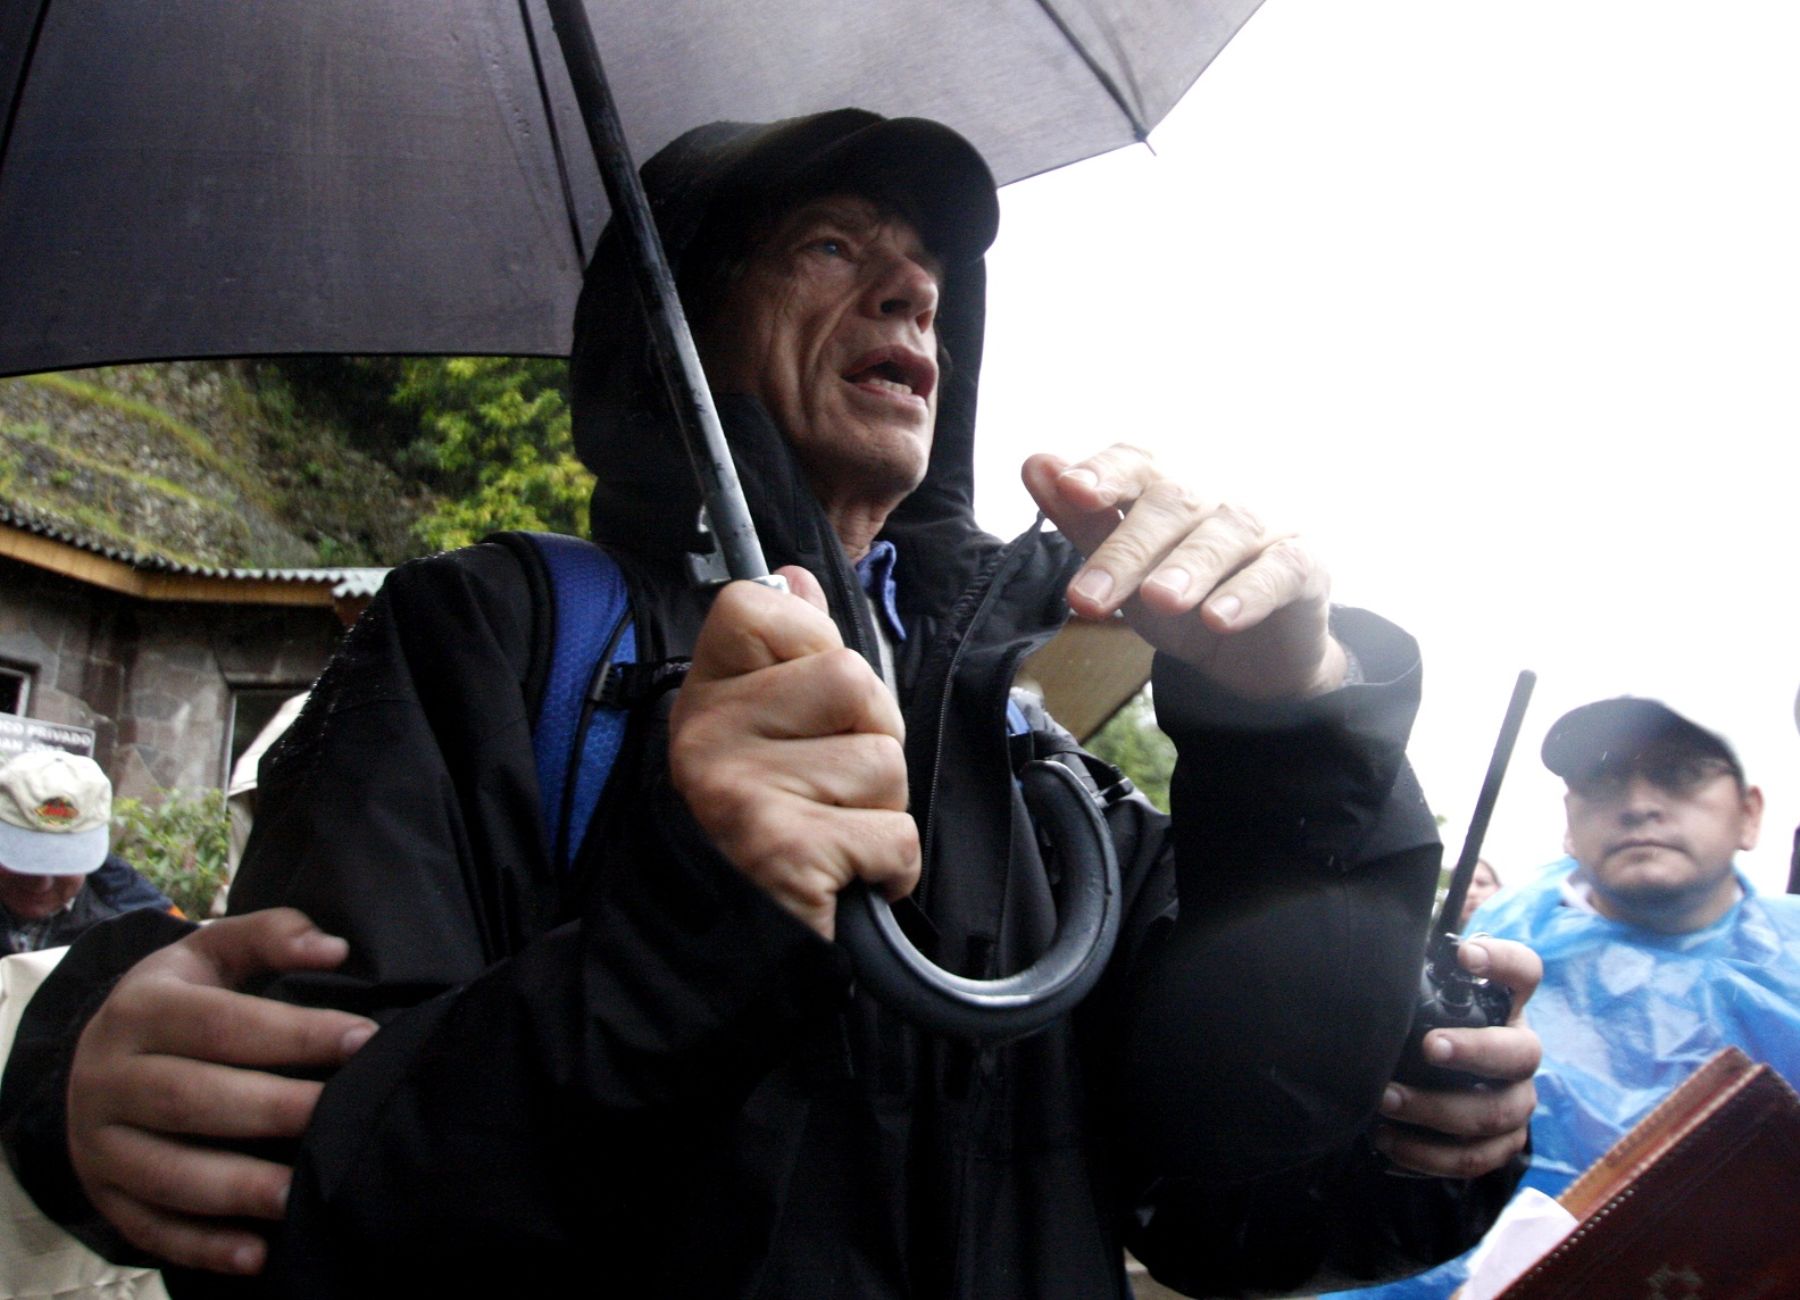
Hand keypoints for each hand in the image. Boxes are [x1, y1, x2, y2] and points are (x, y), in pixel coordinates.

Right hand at [67, 909, 377, 1274]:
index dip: (295, 1032)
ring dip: (238, 1189)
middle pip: (193, 1098)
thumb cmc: (179, 999)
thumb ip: (270, 935)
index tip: (363, 1039)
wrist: (93, 1055)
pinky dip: (203, 1247)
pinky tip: (258, 1256)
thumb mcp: (210, 953)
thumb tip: (333, 946)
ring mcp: (99, 1142)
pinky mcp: (103, 1193)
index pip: (221, 1023)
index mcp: (139, 1009)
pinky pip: (149, 1227)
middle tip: (340, 1116)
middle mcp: (107, 1076)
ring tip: (301, 1195)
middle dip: (272, 1110)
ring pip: (168, 1172)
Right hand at [668, 566, 919, 938]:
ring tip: (832, 828)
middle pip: (852, 679)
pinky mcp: (782, 854)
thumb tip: (796, 579)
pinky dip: (891, 865)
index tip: (806, 697)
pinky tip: (847, 874)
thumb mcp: (765, 722)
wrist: (736, 941)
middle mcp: (707, 733)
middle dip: (873, 735)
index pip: (762, 601)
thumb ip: (790, 649)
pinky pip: (895, 834)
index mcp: (705, 691)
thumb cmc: (769, 818)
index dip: (813, 639)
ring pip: (885, 759)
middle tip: (831, 781)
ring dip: (882, 806)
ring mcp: (739, 793)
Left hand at [1022, 445, 1344, 699]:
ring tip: (1159, 600)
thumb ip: (1083, 522)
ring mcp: (1262, 528)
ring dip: (1187, 569)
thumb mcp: (1125, 571)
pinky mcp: (1303, 566)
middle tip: (1089, 598)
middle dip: (1125, 551)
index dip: (1105, 472)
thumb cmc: (1179, 599)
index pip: (1135, 463)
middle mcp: (1213, 499)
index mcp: (1166, 490)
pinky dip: (1247, 594)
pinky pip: (1277, 571)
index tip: (1072, 489)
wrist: (1252, 654)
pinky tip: (1218, 618)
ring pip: (1222, 536)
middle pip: (1170, 505)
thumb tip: (1036, 464)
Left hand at [1374, 936, 1542, 1177]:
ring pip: (1495, 1112)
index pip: (1524, 972)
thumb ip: (1412, 979)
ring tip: (1384, 1100)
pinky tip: (1388, 1139)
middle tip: (1429, 1047)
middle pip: (1519, 1053)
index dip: (1503, 961)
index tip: (1465, 954)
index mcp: (1505, 1006)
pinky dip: (1429, 1155)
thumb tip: (1373, 947)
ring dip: (1437, 1109)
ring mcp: (1517, 1101)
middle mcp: (1520, 1052)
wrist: (1442, 1087)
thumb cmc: (1423, 1028)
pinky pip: (1474, 1158)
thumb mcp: (1422, 1000)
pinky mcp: (1502, 1144)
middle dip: (1474, 1051)